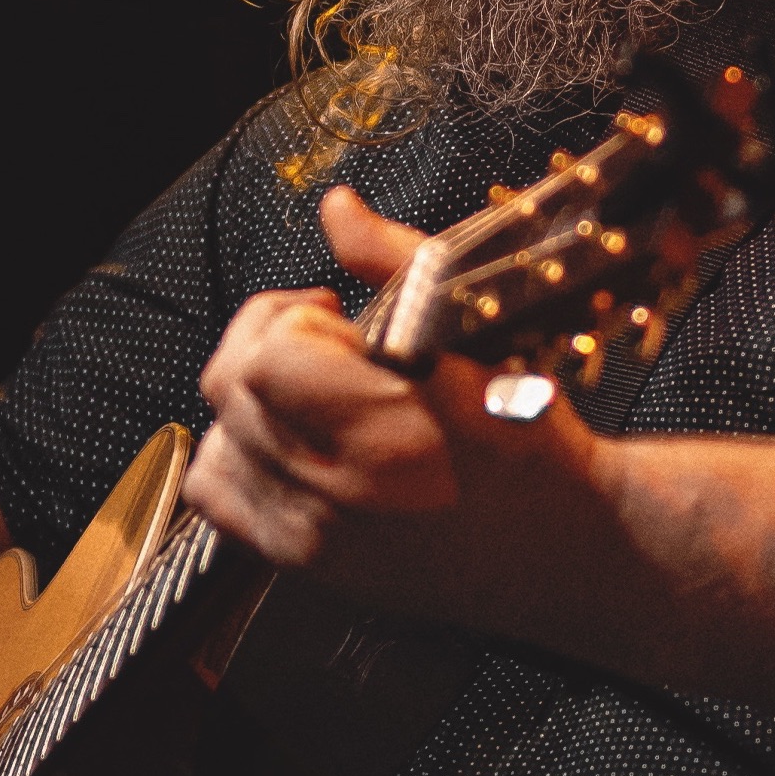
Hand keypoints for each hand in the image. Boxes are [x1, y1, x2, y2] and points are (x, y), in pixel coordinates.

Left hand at [182, 186, 612, 630]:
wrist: (561, 541)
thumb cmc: (529, 436)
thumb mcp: (477, 331)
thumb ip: (397, 262)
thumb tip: (338, 210)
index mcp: (388, 426)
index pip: (267, 355)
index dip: (295, 318)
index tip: (339, 318)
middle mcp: (340, 489)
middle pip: (229, 389)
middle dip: (267, 343)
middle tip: (324, 345)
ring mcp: (316, 535)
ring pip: (214, 442)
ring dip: (248, 404)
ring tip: (308, 398)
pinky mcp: (306, 565)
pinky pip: (218, 497)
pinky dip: (236, 458)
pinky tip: (286, 442)